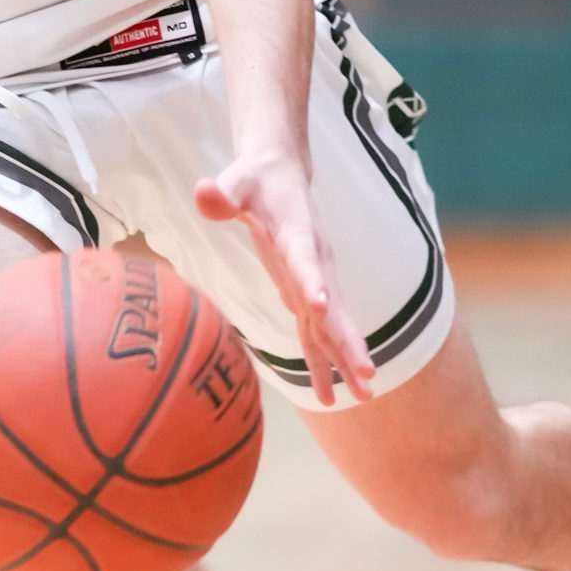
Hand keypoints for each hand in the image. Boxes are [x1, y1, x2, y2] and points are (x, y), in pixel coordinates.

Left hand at [193, 149, 373, 405]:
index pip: (304, 260)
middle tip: (366, 374)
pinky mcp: (305, 292)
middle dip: (348, 340)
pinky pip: (316, 332)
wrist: (281, 173)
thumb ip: (223, 193)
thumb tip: (204, 192)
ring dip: (346, 359)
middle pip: (333, 306)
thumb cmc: (256, 180)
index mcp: (297, 235)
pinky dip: (324, 362)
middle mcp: (314, 261)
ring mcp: (314, 280)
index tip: (320, 306)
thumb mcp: (237, 181)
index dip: (312, 282)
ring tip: (364, 396)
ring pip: (331, 326)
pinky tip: (329, 396)